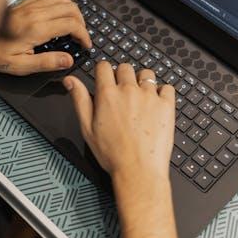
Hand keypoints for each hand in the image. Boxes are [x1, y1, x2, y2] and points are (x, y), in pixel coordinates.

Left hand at [0, 0, 90, 75]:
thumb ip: (46, 62)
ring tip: (73, 23)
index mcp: (36, 29)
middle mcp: (35, 13)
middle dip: (82, 22)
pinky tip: (58, 10)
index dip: (84, 34)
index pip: (71, 24)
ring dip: (73, 9)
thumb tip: (67, 60)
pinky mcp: (24, 2)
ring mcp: (29, 5)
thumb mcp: (20, 66)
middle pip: (70, 8)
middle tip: (81, 36)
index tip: (85, 44)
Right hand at [64, 62, 179, 237]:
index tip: (106, 79)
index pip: (104, 66)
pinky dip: (163, 92)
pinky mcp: (166, 105)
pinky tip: (156, 104)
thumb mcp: (87, 128)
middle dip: (122, 76)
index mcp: (108, 95)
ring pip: (147, 74)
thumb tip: (70, 80)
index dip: (103, 72)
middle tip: (123, 93)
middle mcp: (129, 91)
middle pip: (125, 67)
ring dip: (142, 81)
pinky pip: (167, 87)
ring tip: (140, 98)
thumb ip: (79, 100)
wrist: (138, 170)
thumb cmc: (112, 154)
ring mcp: (149, 96)